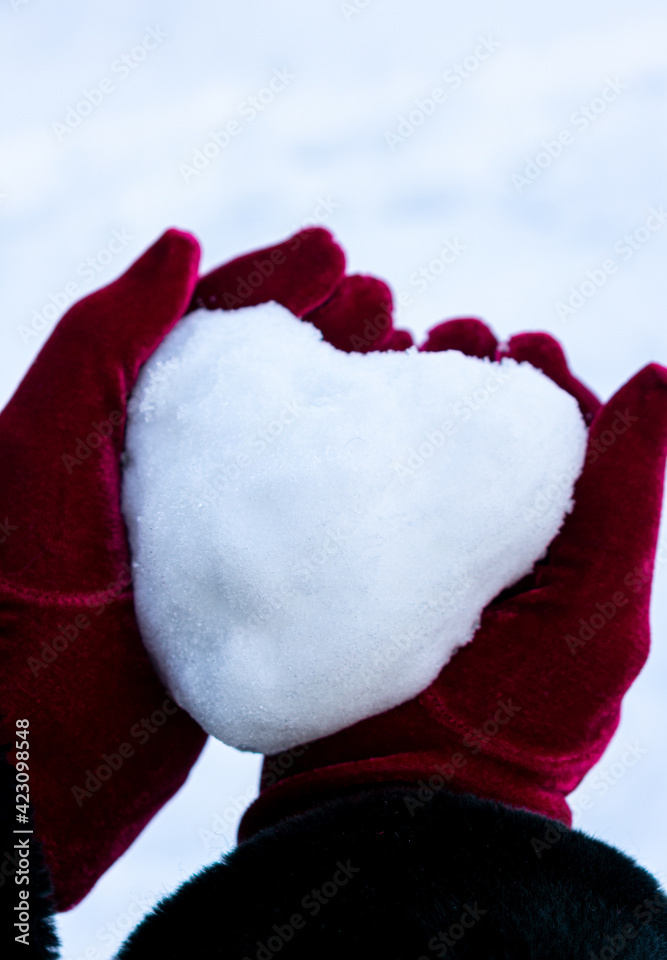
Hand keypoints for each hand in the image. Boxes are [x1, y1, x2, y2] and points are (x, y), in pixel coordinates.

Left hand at [1, 225, 390, 908]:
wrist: (31, 755)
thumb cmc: (23, 603)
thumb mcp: (42, 452)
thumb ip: (103, 343)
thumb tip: (180, 243)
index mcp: (115, 415)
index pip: (200, 321)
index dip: (270, 278)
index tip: (336, 254)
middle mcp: (163, 458)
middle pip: (260, 369)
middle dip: (325, 323)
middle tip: (386, 304)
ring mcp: (208, 519)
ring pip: (293, 434)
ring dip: (350, 391)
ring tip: (407, 359)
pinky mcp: (242, 578)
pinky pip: (305, 508)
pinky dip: (351, 474)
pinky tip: (395, 459)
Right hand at [239, 318, 666, 837]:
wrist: (403, 806)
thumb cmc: (519, 715)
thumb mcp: (599, 600)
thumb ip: (630, 491)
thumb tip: (662, 376)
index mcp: (563, 552)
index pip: (562, 445)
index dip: (545, 385)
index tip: (523, 346)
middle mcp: (496, 551)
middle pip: (488, 439)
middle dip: (475, 377)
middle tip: (455, 336)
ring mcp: (423, 562)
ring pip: (422, 453)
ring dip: (414, 397)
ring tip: (402, 351)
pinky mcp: (358, 573)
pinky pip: (358, 487)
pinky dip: (357, 438)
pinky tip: (345, 405)